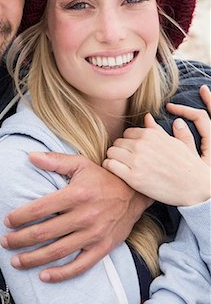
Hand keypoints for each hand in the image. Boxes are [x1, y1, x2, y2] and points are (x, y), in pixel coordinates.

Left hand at [1, 152, 150, 281]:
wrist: (134, 194)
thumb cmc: (103, 178)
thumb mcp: (81, 164)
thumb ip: (55, 161)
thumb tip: (30, 156)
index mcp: (76, 194)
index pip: (39, 209)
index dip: (19, 216)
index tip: (7, 220)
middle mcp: (84, 216)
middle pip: (44, 232)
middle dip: (19, 239)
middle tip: (4, 242)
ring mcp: (93, 234)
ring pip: (57, 251)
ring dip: (33, 258)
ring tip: (16, 261)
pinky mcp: (102, 248)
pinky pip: (79, 266)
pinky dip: (61, 273)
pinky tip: (44, 276)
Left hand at [103, 85, 210, 206]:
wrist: (194, 187)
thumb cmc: (186, 164)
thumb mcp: (174, 142)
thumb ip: (157, 129)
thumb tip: (146, 116)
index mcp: (151, 134)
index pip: (127, 133)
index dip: (129, 143)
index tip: (134, 152)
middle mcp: (142, 145)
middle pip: (117, 142)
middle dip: (120, 151)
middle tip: (127, 162)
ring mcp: (136, 161)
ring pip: (111, 152)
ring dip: (114, 159)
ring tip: (122, 167)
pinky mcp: (133, 177)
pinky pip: (109, 165)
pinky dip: (110, 167)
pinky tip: (118, 173)